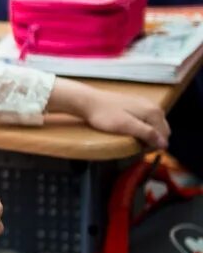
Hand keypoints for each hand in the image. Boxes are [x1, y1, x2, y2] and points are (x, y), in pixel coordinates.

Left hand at [47, 79, 168, 149]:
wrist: (88, 101)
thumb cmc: (104, 114)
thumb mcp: (126, 126)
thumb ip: (147, 134)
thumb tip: (163, 144)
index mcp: (153, 112)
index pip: (164, 136)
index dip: (155, 146)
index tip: (142, 150)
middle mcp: (152, 106)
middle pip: (162, 130)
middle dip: (153, 140)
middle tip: (137, 145)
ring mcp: (144, 103)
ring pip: (154, 125)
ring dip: (148, 134)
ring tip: (133, 138)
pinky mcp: (135, 104)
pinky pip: (146, 120)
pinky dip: (143, 127)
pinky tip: (131, 130)